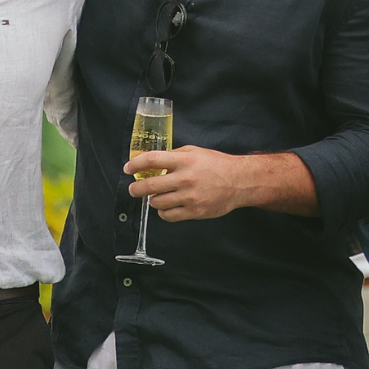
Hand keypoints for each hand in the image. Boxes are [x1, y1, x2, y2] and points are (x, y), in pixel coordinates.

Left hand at [126, 145, 256, 223]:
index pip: (152, 160)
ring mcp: (190, 197)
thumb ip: (174, 156)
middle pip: (150, 185)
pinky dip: (163, 212)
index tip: (128, 169)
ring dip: (153, 199)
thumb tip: (151, 162)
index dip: (135, 164)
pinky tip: (167, 206)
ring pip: (157, 202)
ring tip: (157, 196)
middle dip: (136, 189)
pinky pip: (168, 215)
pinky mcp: (194, 212)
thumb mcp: (195, 152)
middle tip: (133, 189)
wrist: (240, 182)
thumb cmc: (217, 165)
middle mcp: (186, 179)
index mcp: (185, 161)